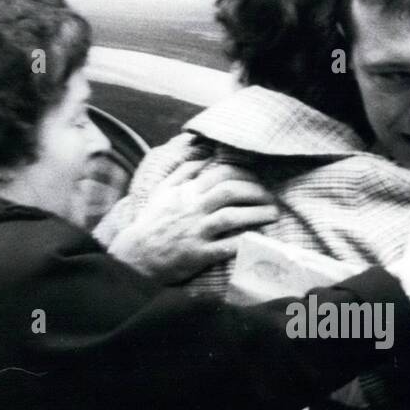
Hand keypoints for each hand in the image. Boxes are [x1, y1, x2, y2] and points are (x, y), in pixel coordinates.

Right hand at [110, 159, 278, 281]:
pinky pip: (226, 246)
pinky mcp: (198, 254)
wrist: (136, 256)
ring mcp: (196, 232)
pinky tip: (259, 238)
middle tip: (270, 197)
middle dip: (256, 191)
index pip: (220, 173)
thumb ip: (183, 172)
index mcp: (187, 191)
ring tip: (274, 214)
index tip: (258, 179)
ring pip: (232, 217)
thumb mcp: (163, 191)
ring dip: (257, 213)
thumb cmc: (152, 222)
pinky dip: (245, 241)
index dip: (244, 173)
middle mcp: (193, 209)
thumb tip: (203, 154)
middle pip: (230, 191)